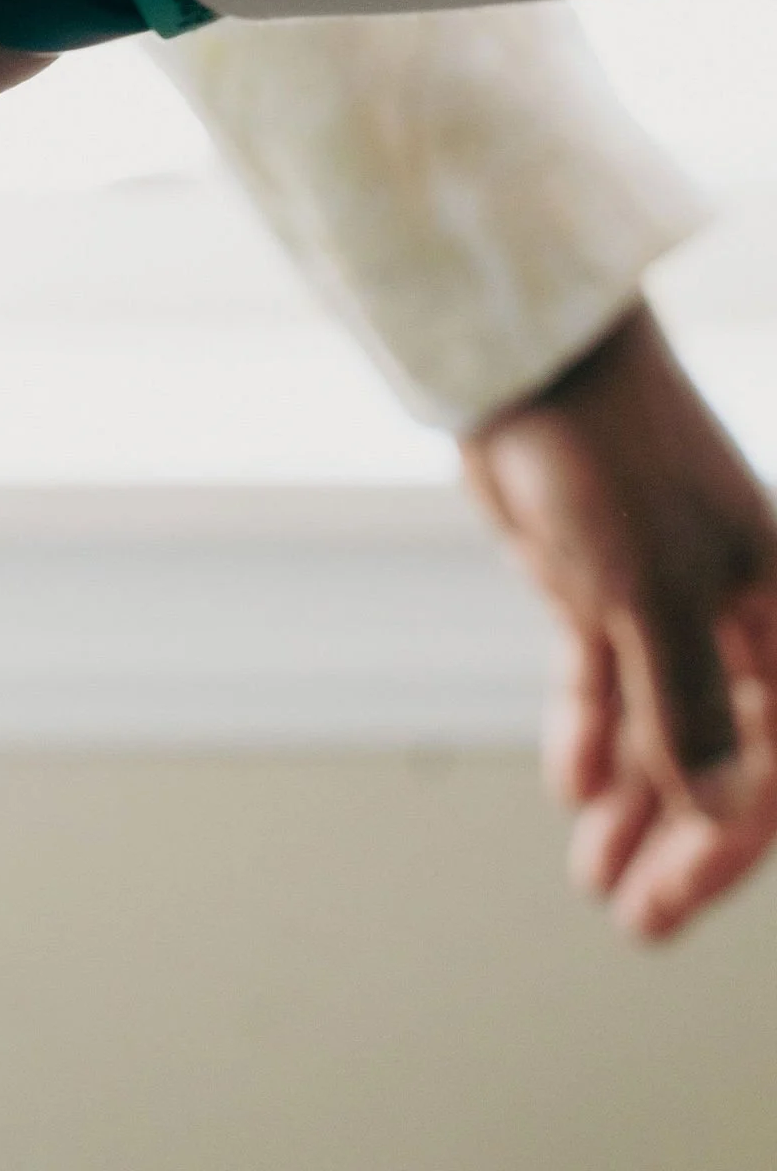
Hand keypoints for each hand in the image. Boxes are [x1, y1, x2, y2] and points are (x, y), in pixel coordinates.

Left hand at [463, 302, 776, 938]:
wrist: (525, 361)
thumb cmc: (607, 459)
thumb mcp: (649, 593)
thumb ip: (682, 707)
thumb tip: (712, 812)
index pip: (775, 753)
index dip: (732, 838)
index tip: (674, 899)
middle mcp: (734, 609)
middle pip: (722, 752)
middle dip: (681, 839)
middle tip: (631, 913)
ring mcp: (664, 598)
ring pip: (659, 725)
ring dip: (632, 803)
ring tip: (594, 876)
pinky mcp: (601, 583)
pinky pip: (608, 680)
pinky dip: (590, 732)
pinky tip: (572, 784)